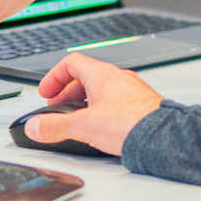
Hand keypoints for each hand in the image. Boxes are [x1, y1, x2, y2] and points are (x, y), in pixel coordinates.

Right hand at [29, 53, 164, 154]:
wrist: (165, 138)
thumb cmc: (132, 124)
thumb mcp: (83, 126)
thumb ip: (55, 126)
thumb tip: (35, 127)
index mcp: (103, 74)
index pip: (71, 62)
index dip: (54, 76)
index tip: (46, 92)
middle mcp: (119, 78)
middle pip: (86, 77)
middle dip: (67, 93)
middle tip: (58, 110)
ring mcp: (133, 91)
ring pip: (102, 90)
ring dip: (85, 103)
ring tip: (77, 120)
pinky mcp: (142, 106)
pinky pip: (117, 102)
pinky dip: (102, 111)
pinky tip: (101, 128)